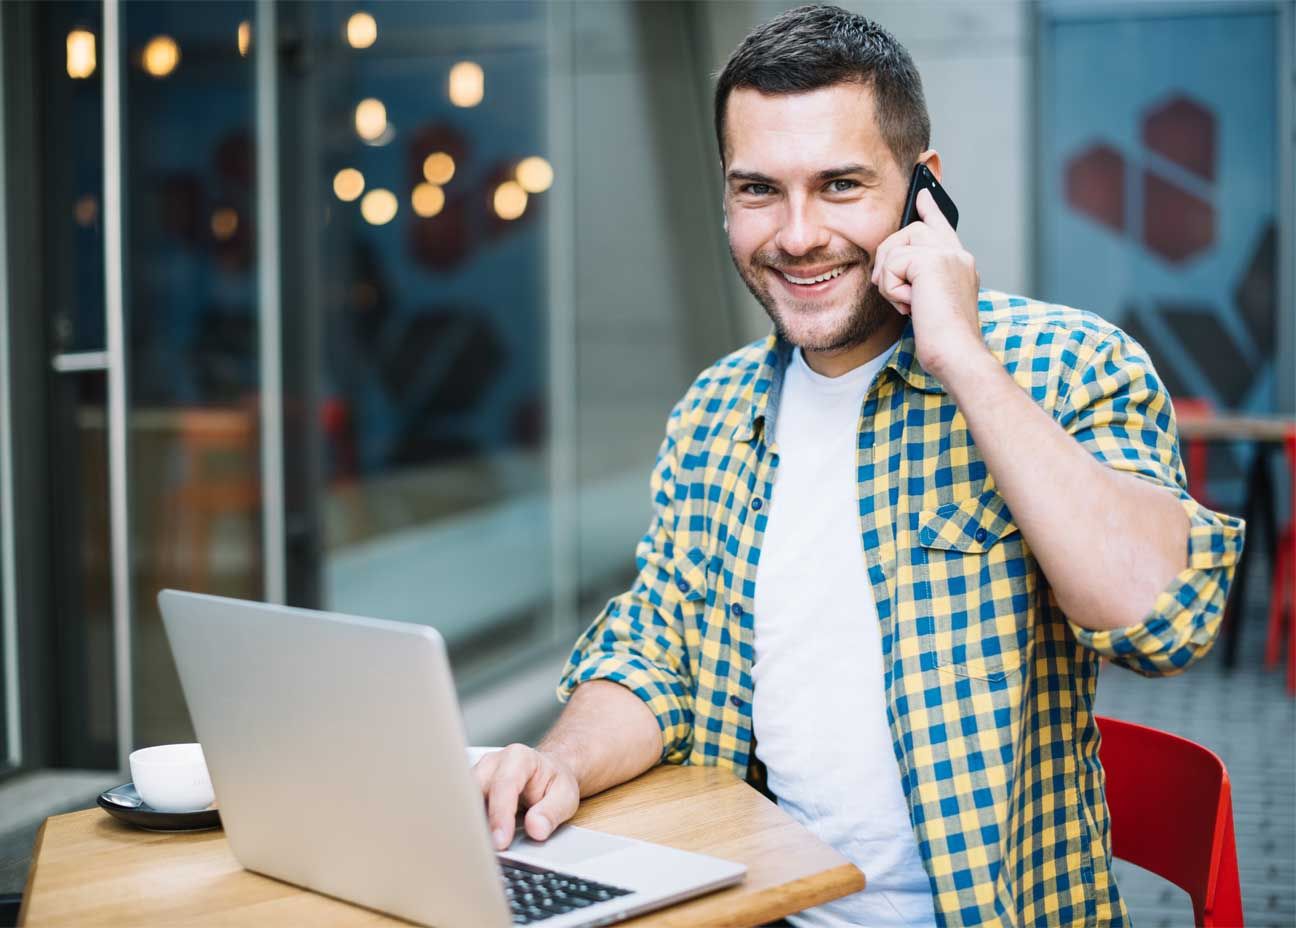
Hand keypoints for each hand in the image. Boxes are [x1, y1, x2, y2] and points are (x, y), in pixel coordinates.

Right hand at [473, 743, 580, 849]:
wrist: (546, 773)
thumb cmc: (553, 782)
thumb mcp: (565, 796)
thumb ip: (551, 812)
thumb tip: (535, 829)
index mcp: (518, 758)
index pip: (503, 785)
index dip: (500, 815)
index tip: (501, 841)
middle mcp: (492, 763)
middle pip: (474, 791)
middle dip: (477, 821)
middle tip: (485, 849)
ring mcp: (478, 775)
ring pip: (463, 800)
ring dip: (469, 825)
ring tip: (478, 849)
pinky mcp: (470, 791)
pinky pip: (462, 809)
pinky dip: (468, 826)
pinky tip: (475, 842)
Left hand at [870, 187, 986, 387]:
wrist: (956, 353)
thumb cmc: (944, 341)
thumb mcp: (930, 304)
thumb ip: (920, 281)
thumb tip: (896, 267)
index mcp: (960, 263)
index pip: (942, 227)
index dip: (930, 209)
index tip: (922, 193)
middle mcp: (958, 255)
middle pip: (909, 231)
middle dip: (889, 257)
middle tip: (895, 292)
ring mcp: (948, 254)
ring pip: (897, 245)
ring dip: (890, 278)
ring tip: (908, 303)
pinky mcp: (932, 261)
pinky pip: (892, 265)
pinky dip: (892, 289)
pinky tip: (910, 306)